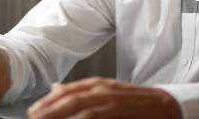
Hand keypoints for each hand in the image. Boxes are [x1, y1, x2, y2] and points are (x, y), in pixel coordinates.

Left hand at [27, 77, 181, 118]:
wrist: (164, 105)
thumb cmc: (135, 101)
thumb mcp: (107, 91)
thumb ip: (83, 90)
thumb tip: (56, 88)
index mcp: (98, 84)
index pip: (67, 90)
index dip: (48, 101)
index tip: (33, 111)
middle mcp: (102, 90)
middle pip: (69, 99)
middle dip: (48, 110)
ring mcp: (110, 102)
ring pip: (80, 110)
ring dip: (60, 116)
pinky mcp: (118, 113)